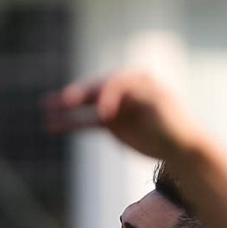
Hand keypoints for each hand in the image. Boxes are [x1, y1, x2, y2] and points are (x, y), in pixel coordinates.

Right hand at [42, 70, 205, 160]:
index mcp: (139, 80)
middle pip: (97, 89)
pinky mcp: (110, 123)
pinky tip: (52, 126)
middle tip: (66, 100)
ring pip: (87, 105)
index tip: (105, 115)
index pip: (117, 83)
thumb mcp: (163, 110)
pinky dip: (70, 124)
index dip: (108, 96)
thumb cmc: (176, 125)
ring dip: (67, 107)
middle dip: (80, 95)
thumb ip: (145, 100)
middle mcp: (123, 90)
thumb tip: (132, 98)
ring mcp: (115, 106)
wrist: (180, 147)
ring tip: (46, 106)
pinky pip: (86, 122)